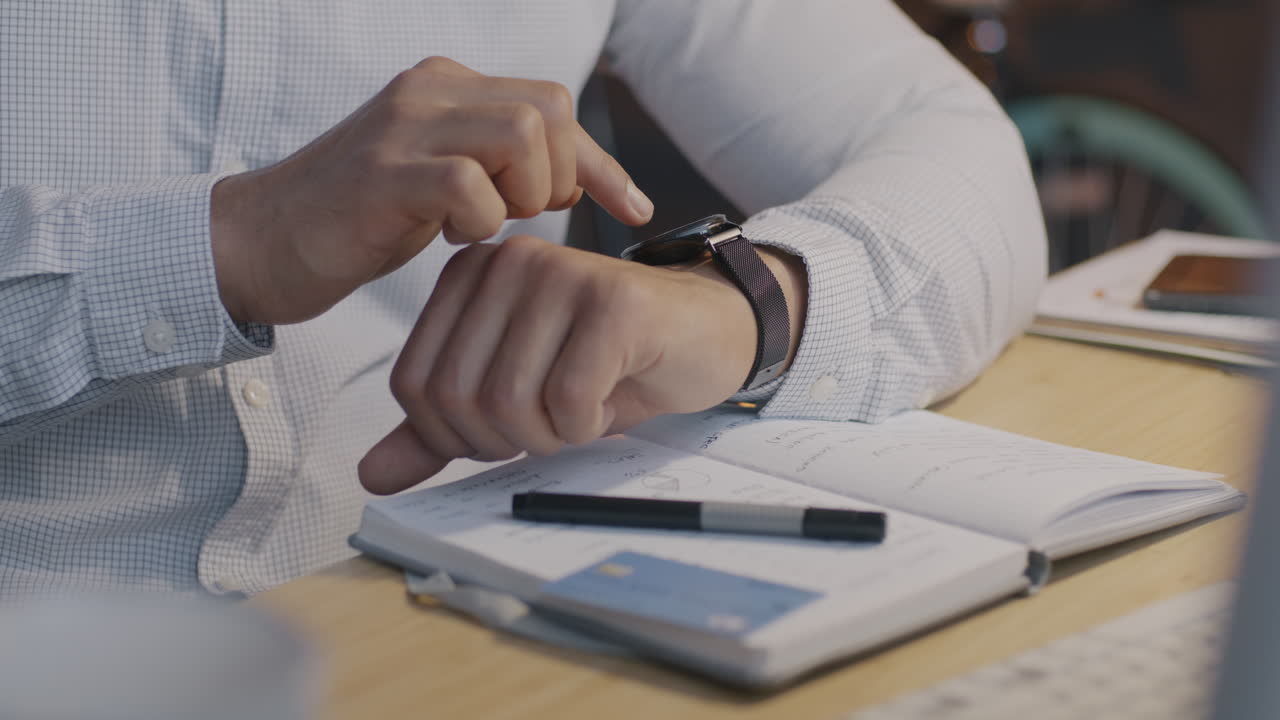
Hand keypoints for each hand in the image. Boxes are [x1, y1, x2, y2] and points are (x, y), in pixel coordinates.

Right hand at [210, 56, 652, 324]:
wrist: (262, 241)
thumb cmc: (359, 219)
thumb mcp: (446, 186)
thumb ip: (504, 171)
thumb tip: (577, 179)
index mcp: (448, 88)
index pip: (554, 105)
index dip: (602, 162)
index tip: (634, 209)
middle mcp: (429, 92)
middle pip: (549, 109)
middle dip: (561, 175)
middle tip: (526, 216)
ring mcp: (403, 127)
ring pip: (520, 132)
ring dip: (524, 193)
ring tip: (484, 223)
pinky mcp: (381, 172)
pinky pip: (467, 183)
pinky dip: (478, 221)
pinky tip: (447, 237)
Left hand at [357, 235, 762, 494]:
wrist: (704, 337)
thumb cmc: (609, 364)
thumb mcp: (516, 397)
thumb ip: (443, 431)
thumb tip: (372, 475)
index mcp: (470, 277)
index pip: (415, 385)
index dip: (455, 436)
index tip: (508, 430)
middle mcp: (509, 261)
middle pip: (459, 397)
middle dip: (506, 440)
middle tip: (552, 426)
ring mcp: (561, 275)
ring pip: (510, 401)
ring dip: (551, 434)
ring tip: (583, 409)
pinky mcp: (613, 303)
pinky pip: (569, 401)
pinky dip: (589, 425)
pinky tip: (612, 401)